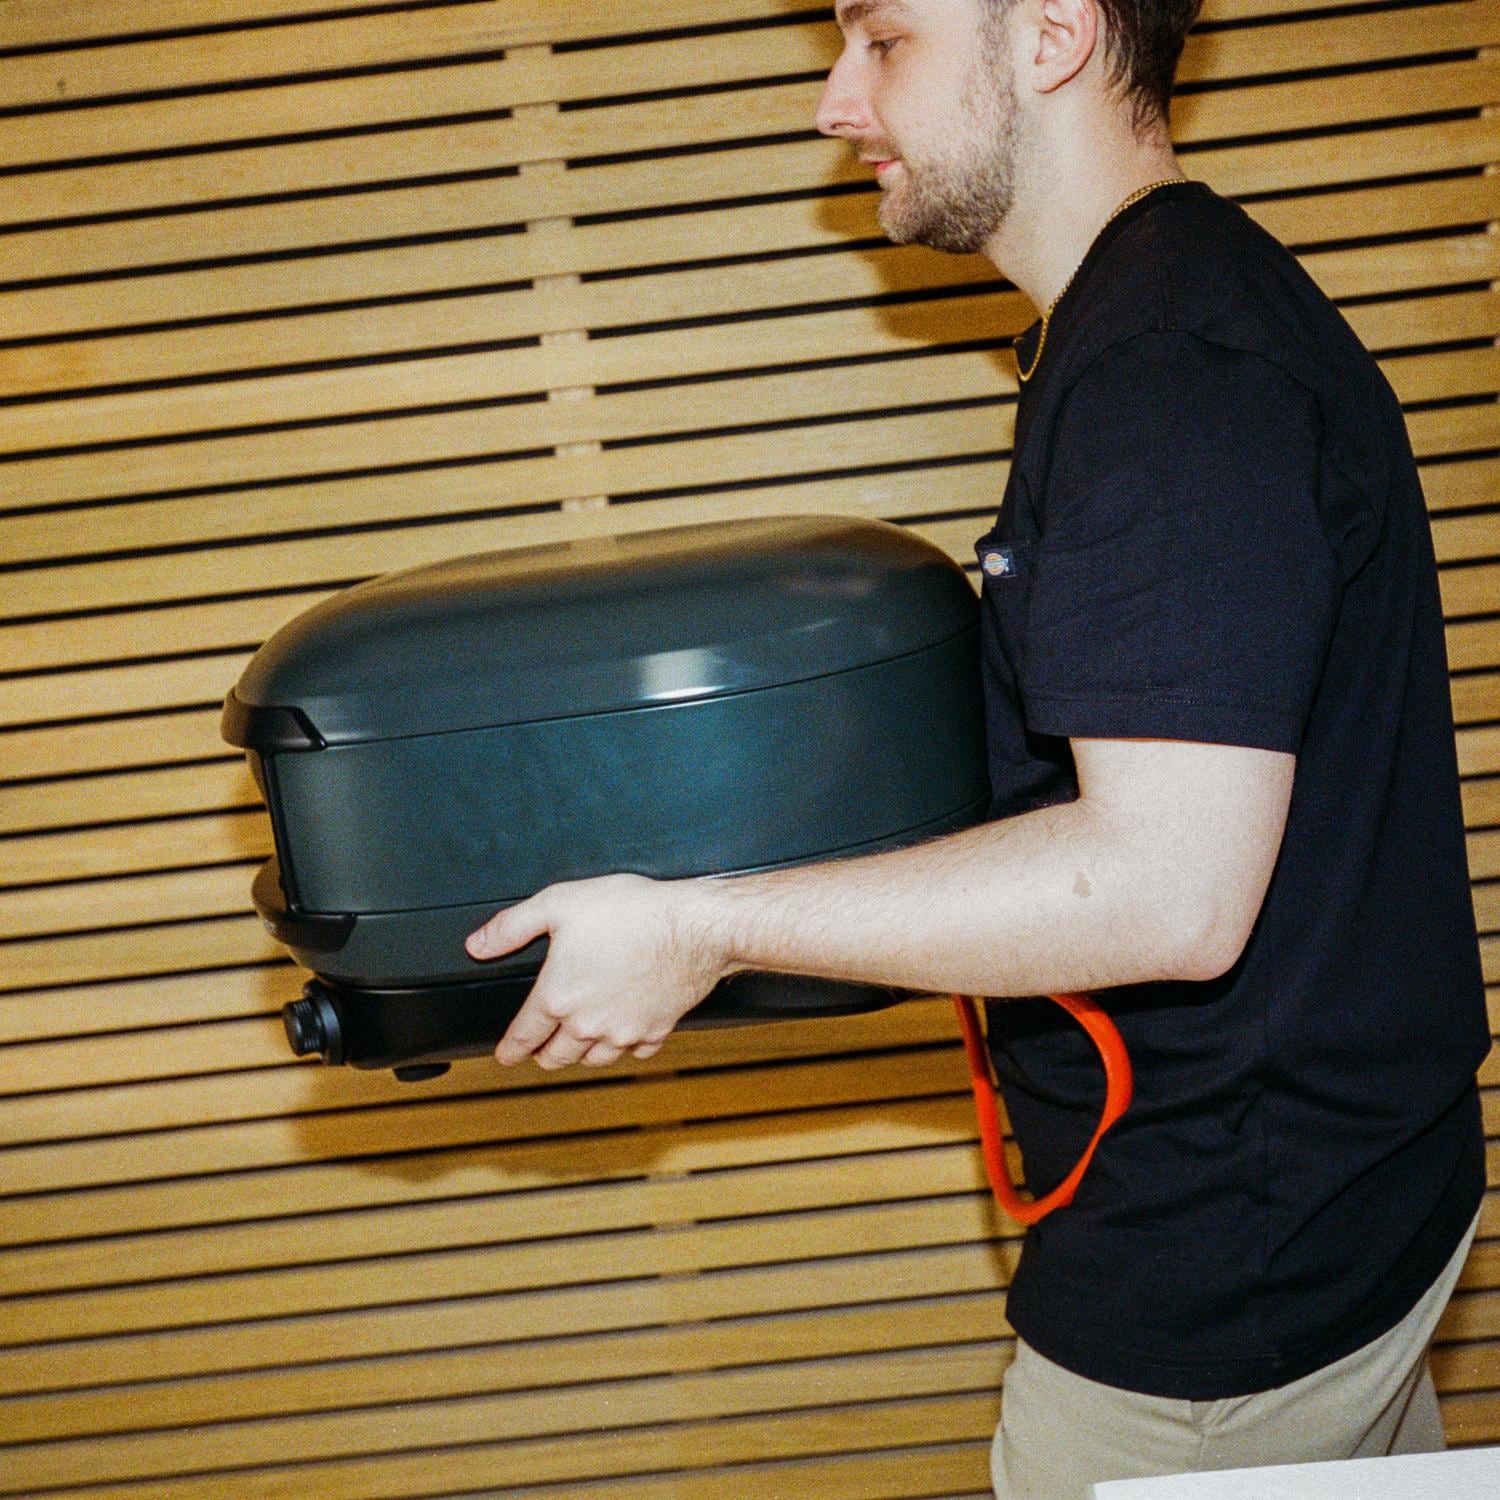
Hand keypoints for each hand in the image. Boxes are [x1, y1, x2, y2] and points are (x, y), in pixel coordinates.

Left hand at [465, 873, 727, 1068]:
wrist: (694, 928)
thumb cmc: (633, 912)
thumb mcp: (559, 903)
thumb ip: (511, 926)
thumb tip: (478, 944)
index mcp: (558, 997)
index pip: (523, 1035)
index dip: (509, 1048)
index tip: (505, 1056)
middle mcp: (588, 1024)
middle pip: (556, 1056)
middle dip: (543, 1054)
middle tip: (539, 1050)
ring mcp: (624, 1032)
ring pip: (593, 1059)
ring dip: (581, 1054)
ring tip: (577, 1044)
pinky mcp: (656, 1030)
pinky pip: (634, 1051)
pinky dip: (625, 1045)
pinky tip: (624, 1031)